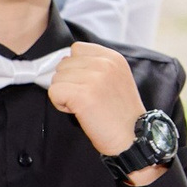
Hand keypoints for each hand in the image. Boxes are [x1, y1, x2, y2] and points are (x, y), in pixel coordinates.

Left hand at [47, 41, 149, 157]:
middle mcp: (104, 64)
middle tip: (88, 98)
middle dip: (69, 82)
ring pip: (56, 78)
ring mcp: (94, 78)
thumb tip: (64, 61)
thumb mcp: (116, 78)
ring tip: (85, 106)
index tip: (89, 84)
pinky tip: (79, 112)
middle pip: (64, 63)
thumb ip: (95, 65)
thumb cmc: (120, 113)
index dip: (76, 67)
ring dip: (65, 94)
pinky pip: (54, 92)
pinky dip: (61, 105)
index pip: (77, 49)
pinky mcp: (82, 95)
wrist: (132, 137)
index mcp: (113, 57)